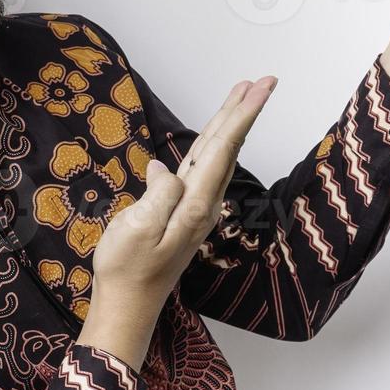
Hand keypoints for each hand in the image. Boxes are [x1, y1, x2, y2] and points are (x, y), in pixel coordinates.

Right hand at [78, 76, 276, 367]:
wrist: (126, 308)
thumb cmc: (126, 271)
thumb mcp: (137, 229)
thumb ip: (159, 194)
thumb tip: (166, 169)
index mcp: (194, 204)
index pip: (223, 148)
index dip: (241, 115)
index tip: (260, 88)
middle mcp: (202, 204)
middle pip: (227, 147)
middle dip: (243, 112)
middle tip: (263, 81)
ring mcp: (194, 210)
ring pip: (217, 156)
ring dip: (230, 125)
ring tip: (242, 98)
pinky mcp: (181, 214)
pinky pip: (202, 169)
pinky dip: (212, 146)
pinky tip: (210, 138)